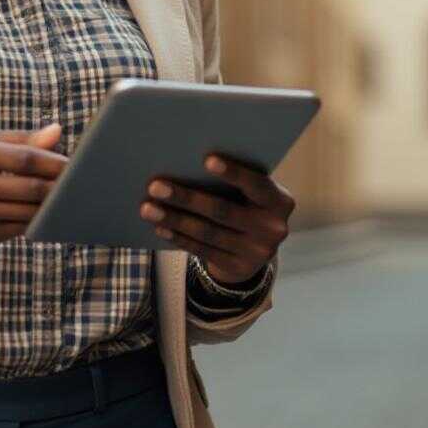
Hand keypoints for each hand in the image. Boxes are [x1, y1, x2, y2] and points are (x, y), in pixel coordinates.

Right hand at [0, 123, 65, 263]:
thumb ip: (25, 139)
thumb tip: (58, 130)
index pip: (26, 158)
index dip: (55, 163)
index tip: (76, 165)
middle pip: (31, 187)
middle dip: (59, 187)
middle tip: (81, 184)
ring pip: (30, 210)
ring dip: (53, 206)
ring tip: (70, 198)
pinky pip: (23, 228)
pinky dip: (41, 221)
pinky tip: (52, 213)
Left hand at [140, 153, 295, 284]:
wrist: (257, 247)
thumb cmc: (247, 203)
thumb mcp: (252, 193)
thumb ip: (235, 182)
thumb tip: (186, 164)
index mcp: (280, 201)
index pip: (257, 184)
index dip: (233, 173)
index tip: (206, 159)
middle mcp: (273, 228)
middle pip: (223, 211)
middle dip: (186, 198)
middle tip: (155, 186)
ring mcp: (257, 252)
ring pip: (208, 233)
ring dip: (175, 219)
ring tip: (148, 208)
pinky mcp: (238, 268)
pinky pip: (203, 251)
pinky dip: (179, 237)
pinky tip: (160, 226)